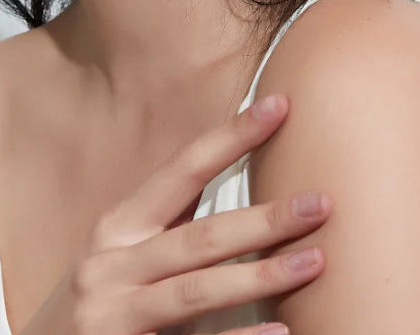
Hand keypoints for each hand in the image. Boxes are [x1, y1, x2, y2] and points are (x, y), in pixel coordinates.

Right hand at [19, 93, 327, 334]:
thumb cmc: (97, 303)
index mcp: (118, 226)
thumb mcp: (122, 254)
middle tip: (321, 202)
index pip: (185, 169)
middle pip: (200, 236)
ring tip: (315, 262)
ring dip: (261, 275)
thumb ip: (170, 223)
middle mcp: (112, 263)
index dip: (232, 136)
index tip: (280, 106)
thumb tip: (235, 175)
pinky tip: (282, 332)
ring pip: (197, 290)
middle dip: (265, 218)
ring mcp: (115, 314)